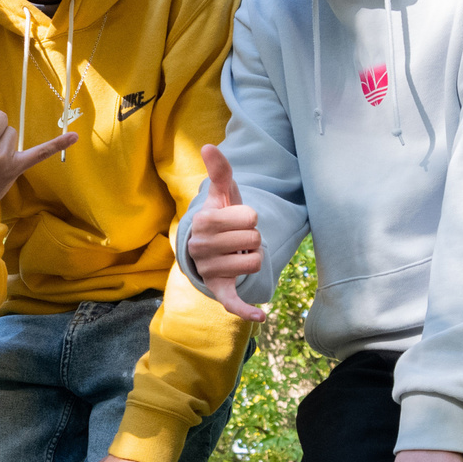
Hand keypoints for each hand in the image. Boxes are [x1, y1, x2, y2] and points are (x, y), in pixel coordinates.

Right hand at [187, 144, 268, 322]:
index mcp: (203, 222)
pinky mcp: (219, 291)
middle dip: (252, 239)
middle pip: (254, 241)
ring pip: (254, 263)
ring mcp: (209, 271)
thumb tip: (208, 146)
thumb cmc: (220, 218)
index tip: (238, 220)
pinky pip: (233, 302)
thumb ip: (219, 171)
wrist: (206, 250)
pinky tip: (261, 315)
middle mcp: (201, 248)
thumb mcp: (222, 195)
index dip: (250, 218)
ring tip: (237, 255)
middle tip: (237, 239)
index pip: (250, 218)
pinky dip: (246, 310)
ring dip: (253, 259)